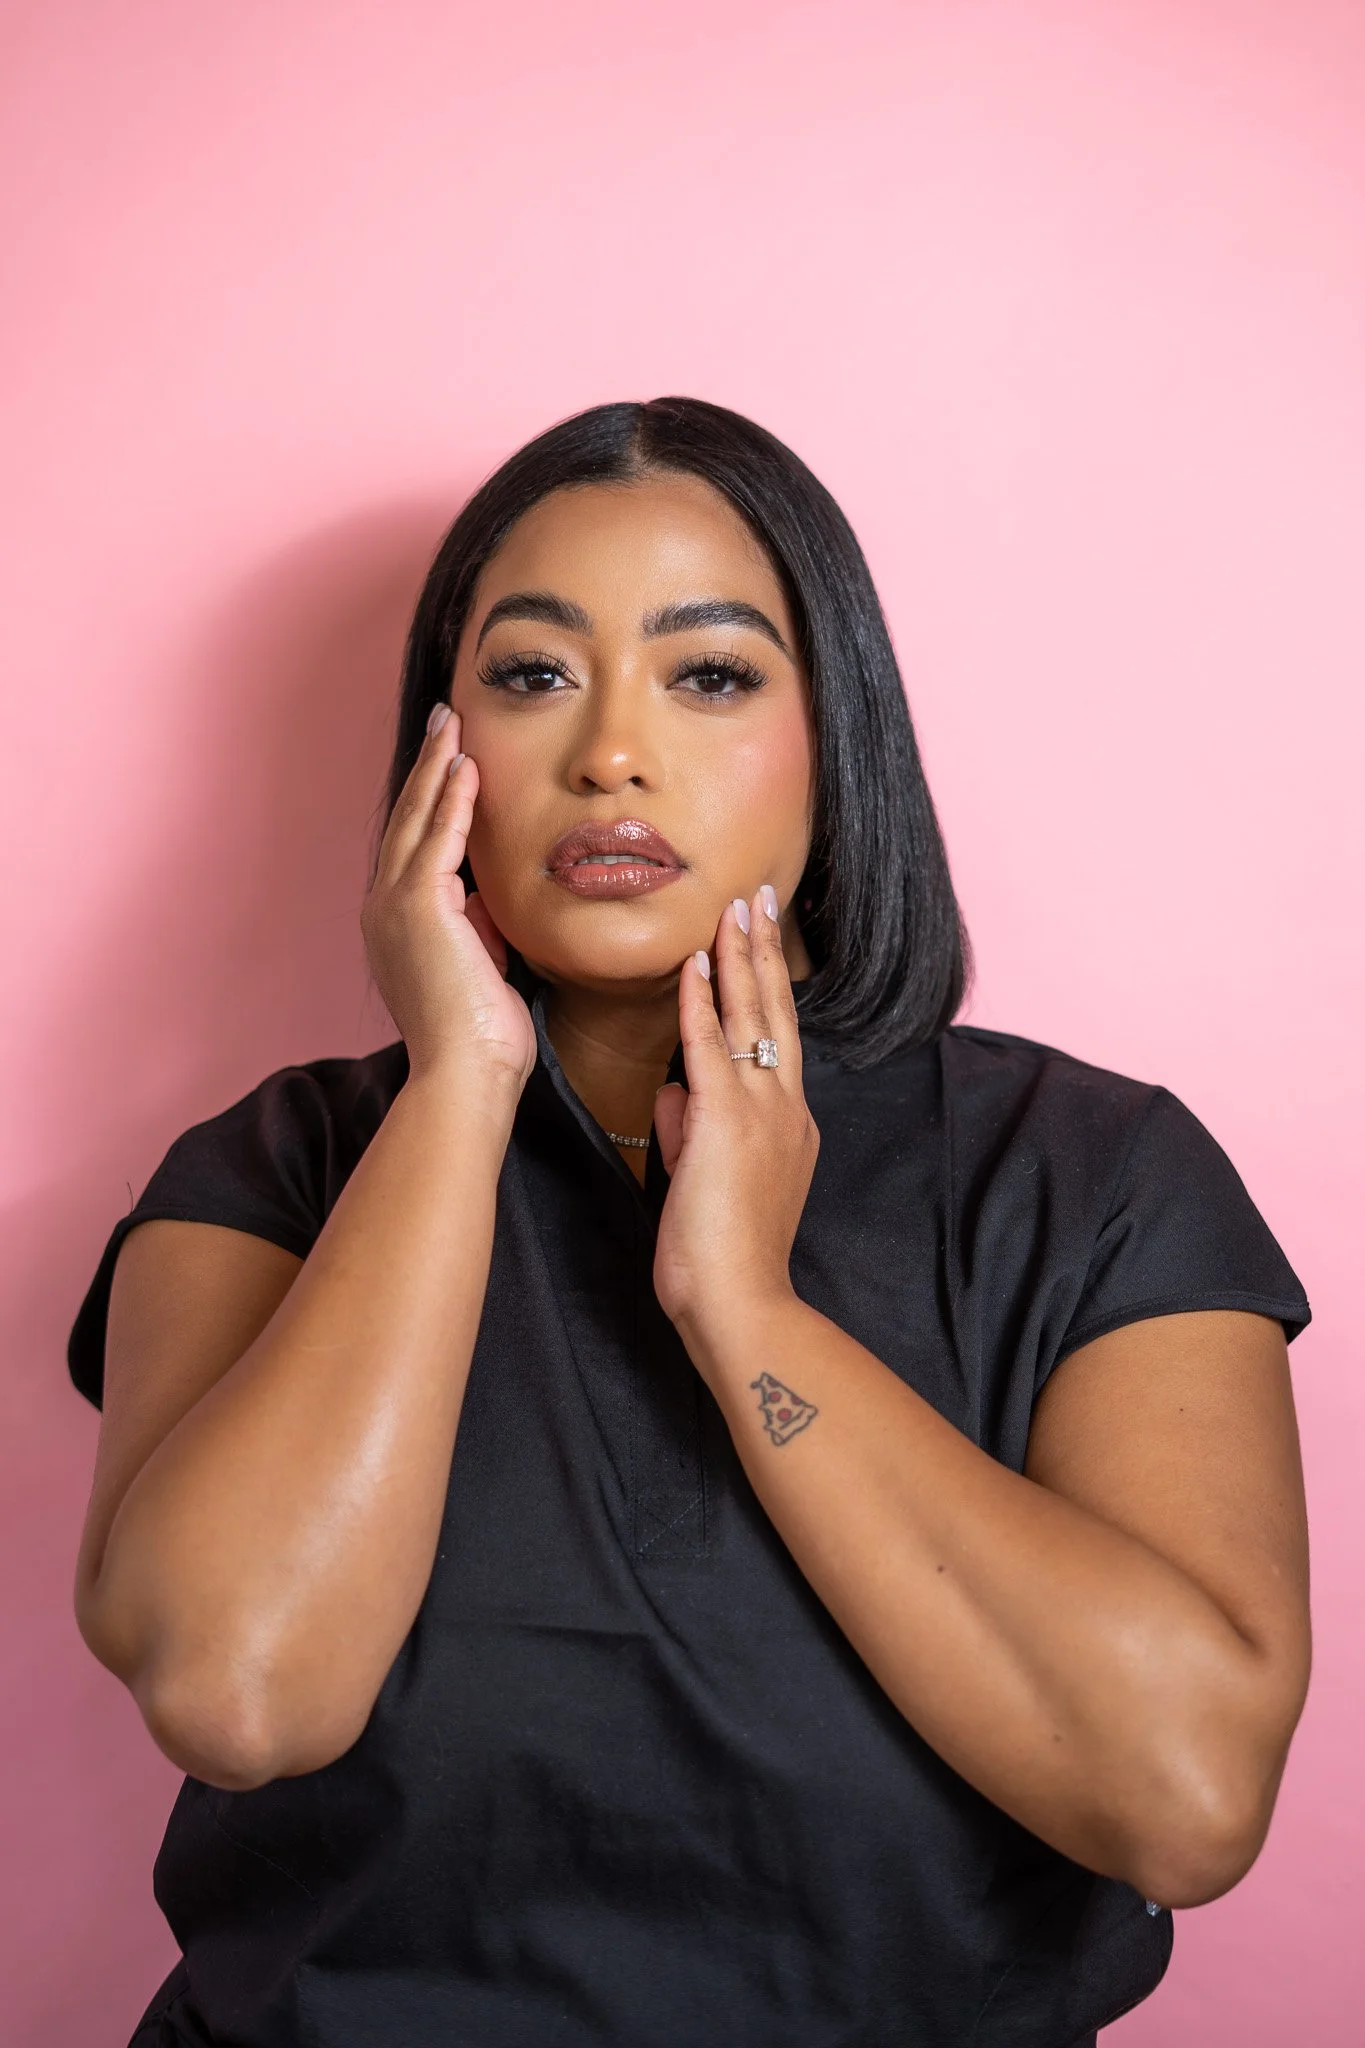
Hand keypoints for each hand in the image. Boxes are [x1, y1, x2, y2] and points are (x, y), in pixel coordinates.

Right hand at [361, 704, 536, 1087]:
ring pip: (417, 819)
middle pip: (407, 820)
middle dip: (429, 767)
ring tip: (455, 724)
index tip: (451, 761)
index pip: (416, 844)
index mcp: (397, 923)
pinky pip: (437, 839)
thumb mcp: (481, 965)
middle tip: (445, 721)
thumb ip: (478, 926)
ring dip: (438, 767)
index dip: (432, 799)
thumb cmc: (480, 1037)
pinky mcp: (417, 908)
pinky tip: (466, 766)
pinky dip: (452, 799)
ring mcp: (395, 906)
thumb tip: (488, 899)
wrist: (465, 1074)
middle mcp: (385, 908)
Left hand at [652, 889, 819, 1342]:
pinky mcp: (726, 1122)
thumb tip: (672, 1095)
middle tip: (761, 899)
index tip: (757, 946)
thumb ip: (693, 1131)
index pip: (772, 1044)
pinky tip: (697, 962)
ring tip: (736, 908)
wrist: (742, 1302)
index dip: (764, 990)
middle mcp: (784, 1108)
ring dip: (741, 957)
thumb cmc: (723, 1258)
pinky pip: (711, 1047)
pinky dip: (702, 1001)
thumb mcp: (707, 1182)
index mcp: (788, 1125)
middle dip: (765, 951)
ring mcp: (760, 1112)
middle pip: (776, 1013)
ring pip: (752, 1018)